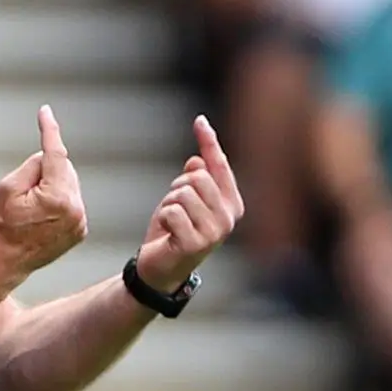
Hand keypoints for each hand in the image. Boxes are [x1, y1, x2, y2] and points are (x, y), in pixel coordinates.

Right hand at [0, 105, 88, 287]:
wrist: (2, 263)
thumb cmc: (0, 228)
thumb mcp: (7, 187)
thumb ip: (32, 165)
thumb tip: (46, 158)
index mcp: (58, 197)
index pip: (56, 154)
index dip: (49, 131)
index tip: (45, 113)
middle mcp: (75, 210)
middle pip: (64, 169)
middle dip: (46, 172)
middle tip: (23, 195)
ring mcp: (79, 222)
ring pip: (68, 185)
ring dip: (52, 187)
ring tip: (31, 210)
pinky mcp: (79, 230)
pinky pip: (71, 202)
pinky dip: (58, 201)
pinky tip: (40, 216)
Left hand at [136, 117, 243, 292]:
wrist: (160, 270)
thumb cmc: (173, 233)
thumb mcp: (183, 200)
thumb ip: (194, 179)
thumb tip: (196, 160)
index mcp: (232, 204)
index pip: (219, 166)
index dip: (208, 142)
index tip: (199, 120)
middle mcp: (229, 218)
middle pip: (197, 177)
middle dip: (177, 187)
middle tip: (173, 209)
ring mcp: (215, 232)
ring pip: (183, 192)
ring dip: (168, 204)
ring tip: (170, 224)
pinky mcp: (196, 243)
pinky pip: (172, 211)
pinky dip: (163, 218)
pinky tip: (166, 234)